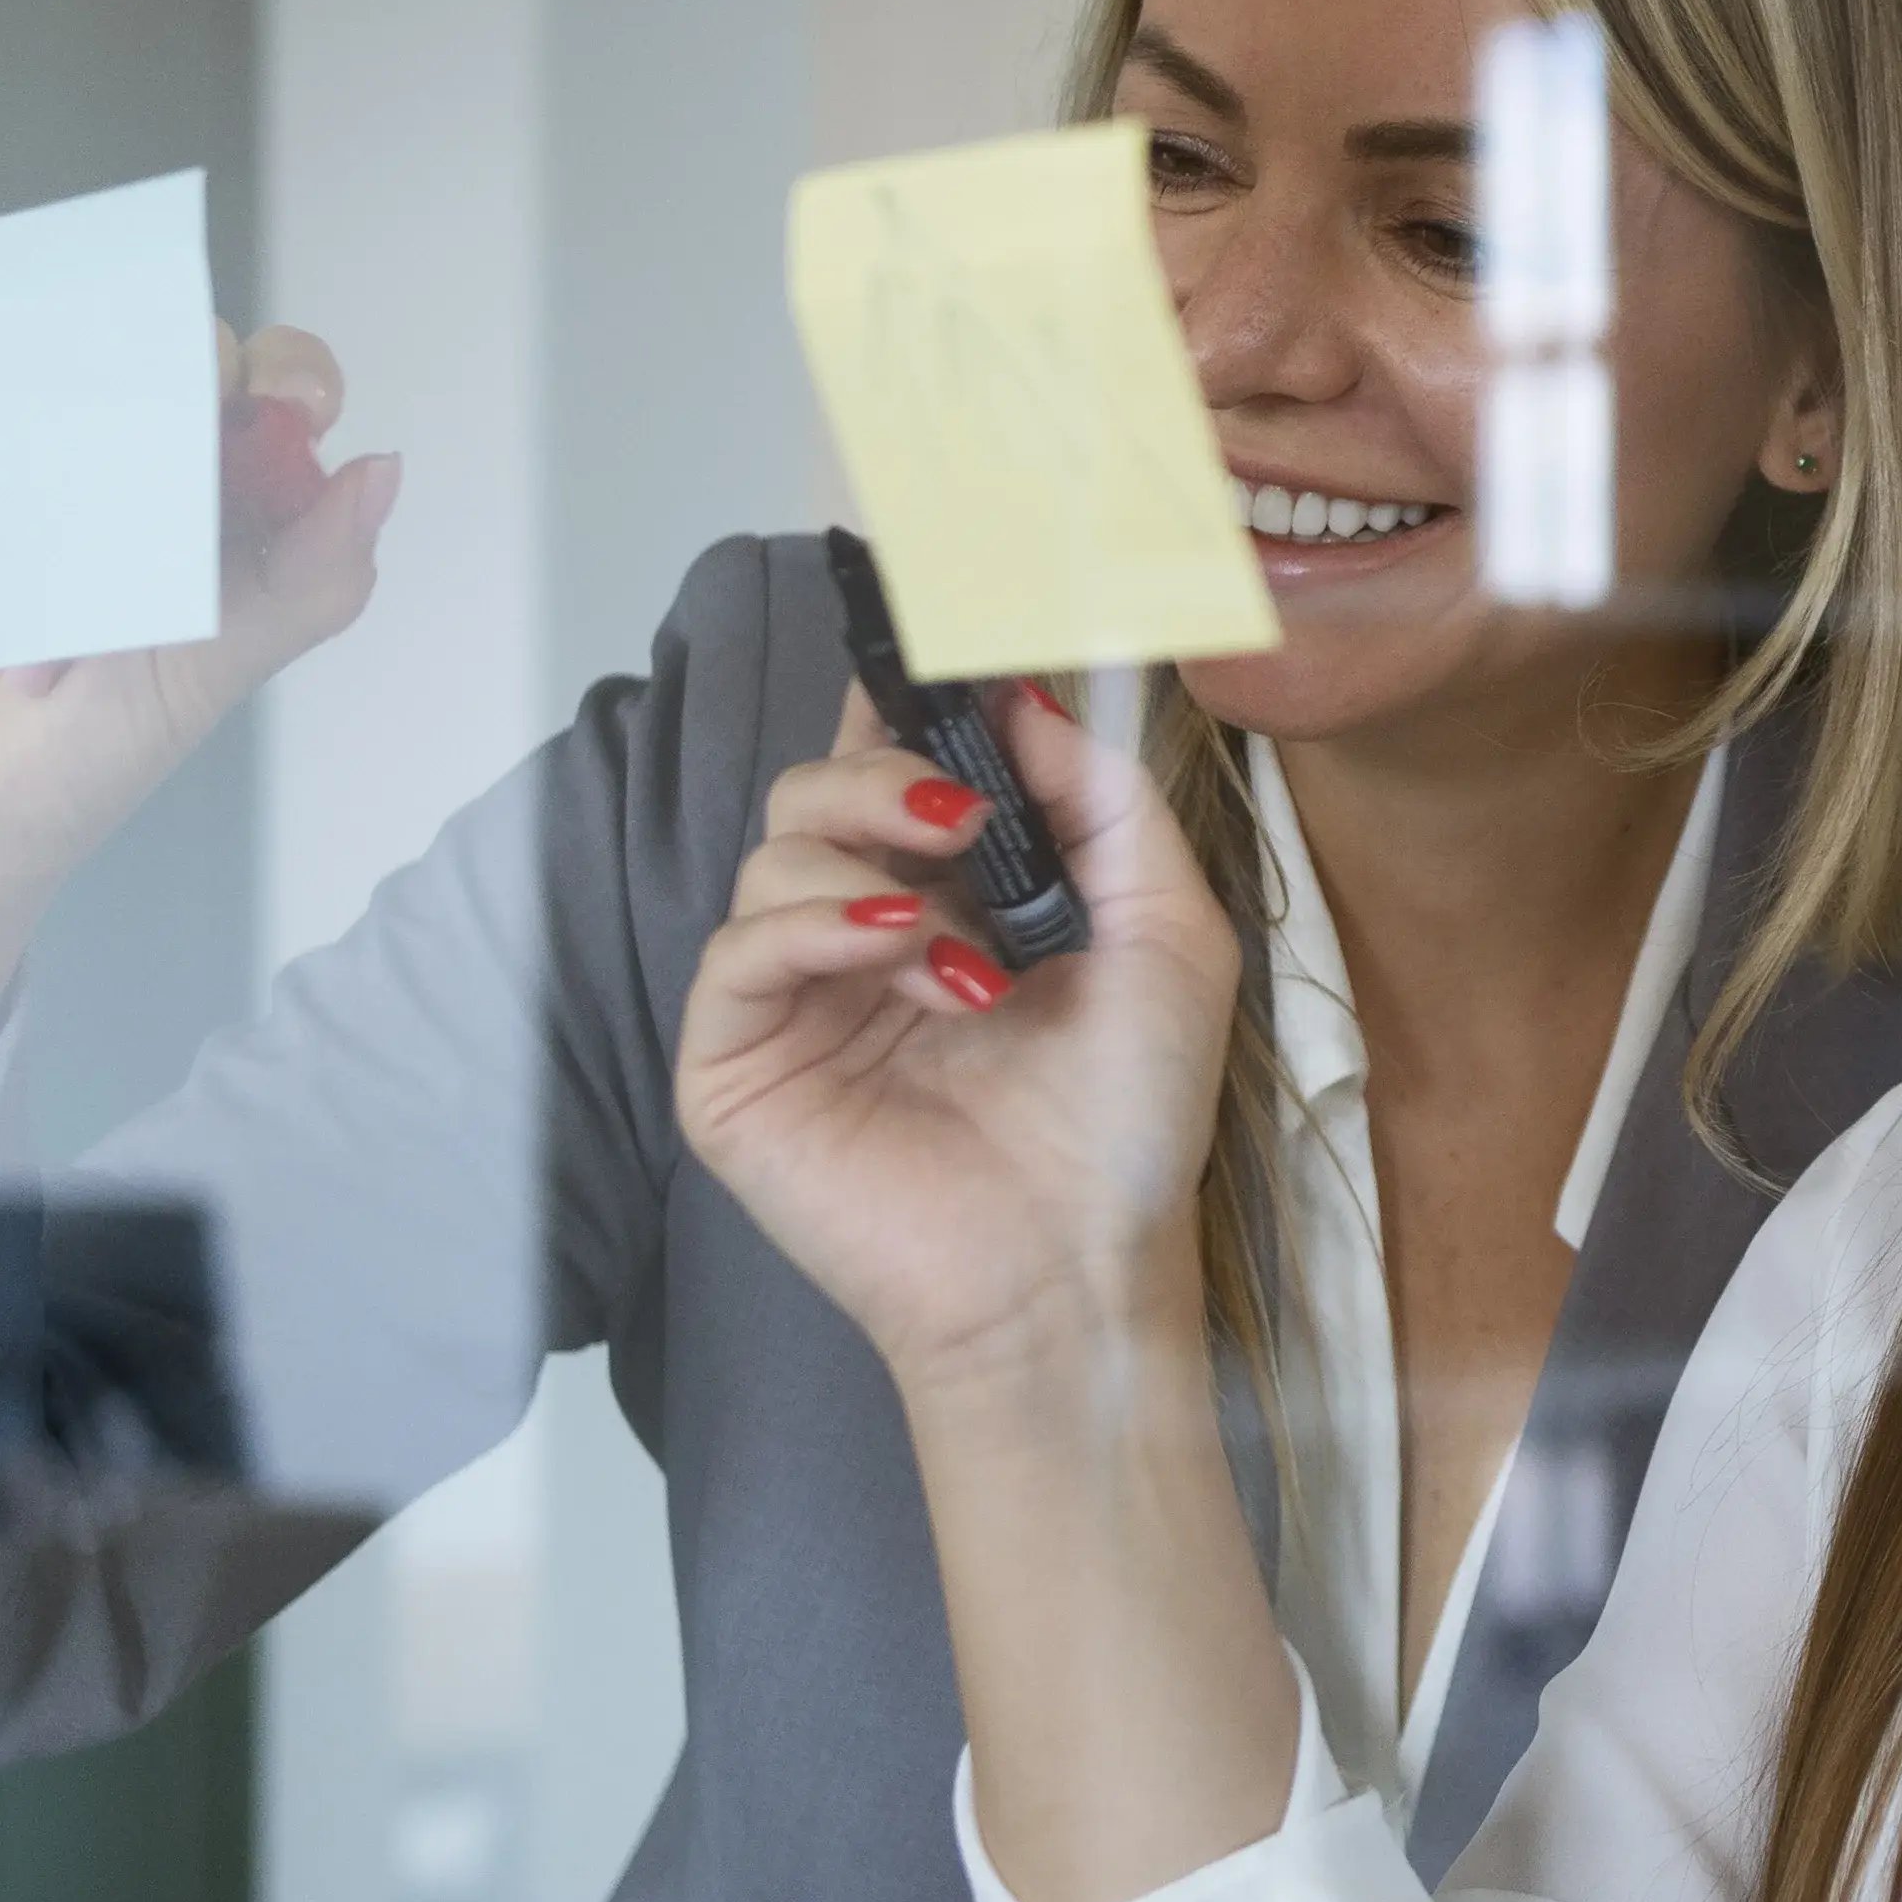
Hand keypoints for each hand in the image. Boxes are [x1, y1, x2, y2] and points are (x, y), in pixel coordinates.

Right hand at [0, 325, 397, 1211]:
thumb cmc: (86, 750)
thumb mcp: (222, 665)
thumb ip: (312, 575)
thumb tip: (383, 470)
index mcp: (203, 500)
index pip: (261, 400)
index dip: (289, 380)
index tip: (302, 403)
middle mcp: (110, 466)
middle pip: (168, 361)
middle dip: (198, 371)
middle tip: (203, 418)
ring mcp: (8, 463)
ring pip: (57, 376)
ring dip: (88, 429)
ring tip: (107, 511)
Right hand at [675, 678, 1241, 1396]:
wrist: (1080, 1269)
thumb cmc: (1127, 1123)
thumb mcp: (1165, 933)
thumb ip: (1105, 802)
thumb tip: (1025, 694)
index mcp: (956, 898)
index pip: (896, 763)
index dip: (903, 696)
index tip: (940, 632)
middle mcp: (864, 935)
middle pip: (816, 784)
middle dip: (886, 772)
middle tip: (962, 817)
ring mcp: (795, 1000)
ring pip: (773, 849)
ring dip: (873, 863)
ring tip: (961, 942)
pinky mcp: (737, 1065)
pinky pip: (736, 948)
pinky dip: (817, 922)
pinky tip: (898, 950)